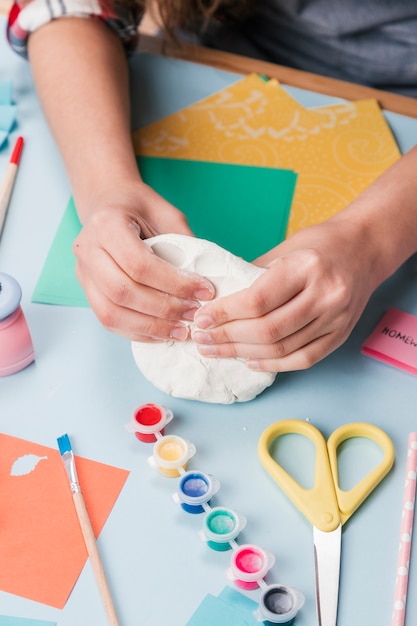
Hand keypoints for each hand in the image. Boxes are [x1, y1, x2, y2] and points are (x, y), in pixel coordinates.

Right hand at [73, 181, 214, 340]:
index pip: (139, 264)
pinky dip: (137, 331)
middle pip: (123, 292)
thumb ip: (184, 242)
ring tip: (181, 331)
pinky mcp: (86, 289)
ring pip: (111, 312)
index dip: (174, 284)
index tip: (204, 292)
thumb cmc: (138, 207)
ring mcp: (82, 272)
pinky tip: (162, 333)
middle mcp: (87, 249)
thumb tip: (206, 280)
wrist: (107, 202)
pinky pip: (108, 320)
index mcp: (107, 224)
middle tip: (194, 314)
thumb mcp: (166, 213)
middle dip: (164, 309)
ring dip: (150, 327)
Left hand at [192, 218, 379, 371]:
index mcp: (307, 266)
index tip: (201, 319)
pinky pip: (303, 359)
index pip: (258, 300)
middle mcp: (326, 294)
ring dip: (243, 354)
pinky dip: (274, 364)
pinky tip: (250, 362)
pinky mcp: (341, 334)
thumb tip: (216, 302)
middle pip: (268, 329)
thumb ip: (253, 275)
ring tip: (217, 352)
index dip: (225, 314)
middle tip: (202, 340)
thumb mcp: (285, 248)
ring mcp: (337, 318)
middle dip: (228, 338)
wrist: (365, 249)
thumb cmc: (319, 244)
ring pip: (282, 348)